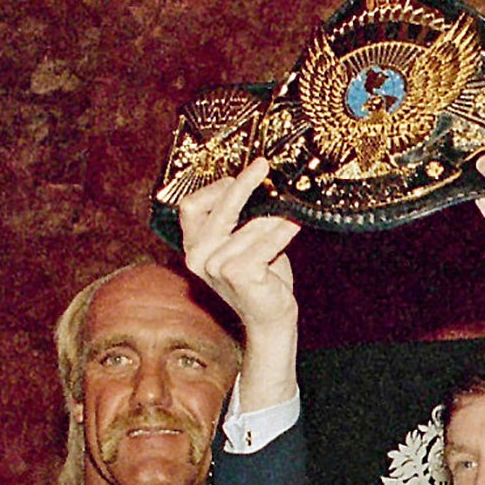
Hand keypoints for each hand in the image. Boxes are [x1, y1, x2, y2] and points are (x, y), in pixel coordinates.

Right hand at [177, 158, 302, 404]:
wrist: (271, 317)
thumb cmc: (261, 278)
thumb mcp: (245, 243)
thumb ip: (241, 218)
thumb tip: (258, 180)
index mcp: (194, 247)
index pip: (191, 206)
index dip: (214, 188)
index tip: (239, 175)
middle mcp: (197, 257)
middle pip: (218, 209)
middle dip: (243, 185)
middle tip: (262, 166)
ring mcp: (215, 267)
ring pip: (248, 227)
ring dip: (272, 219)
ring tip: (289, 216)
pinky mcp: (237, 274)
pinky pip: (265, 242)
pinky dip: (281, 233)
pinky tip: (293, 226)